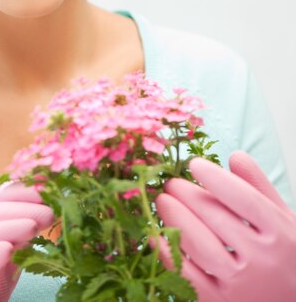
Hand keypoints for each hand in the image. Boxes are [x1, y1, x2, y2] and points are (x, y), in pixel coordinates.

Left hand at [154, 151, 295, 301]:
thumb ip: (259, 187)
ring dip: (175, 219)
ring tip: (162, 202)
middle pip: (217, 218)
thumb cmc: (285, 256)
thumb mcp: (283, 219)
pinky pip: (188, 277)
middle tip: (171, 183)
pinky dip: (168, 254)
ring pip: (200, 245)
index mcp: (280, 233)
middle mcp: (262, 259)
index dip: (216, 178)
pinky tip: (156, 235)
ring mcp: (240, 284)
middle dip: (187, 196)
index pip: (244, 199)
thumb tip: (234, 155)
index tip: (195, 164)